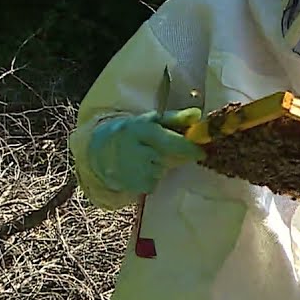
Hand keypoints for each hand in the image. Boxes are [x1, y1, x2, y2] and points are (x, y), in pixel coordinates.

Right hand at [86, 109, 205, 193]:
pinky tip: (140, 170)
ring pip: (160, 172)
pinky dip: (150, 178)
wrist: (97, 148)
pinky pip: (151, 184)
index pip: (170, 141)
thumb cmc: (133, 133)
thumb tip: (198, 115)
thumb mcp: (152, 120)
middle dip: (175, 157)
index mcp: (139, 129)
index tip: (201, 152)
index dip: (189, 148)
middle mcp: (132, 149)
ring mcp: (127, 169)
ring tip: (147, 158)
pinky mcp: (125, 184)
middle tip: (168, 152)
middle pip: (167, 159)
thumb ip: (176, 119)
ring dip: (160, 167)